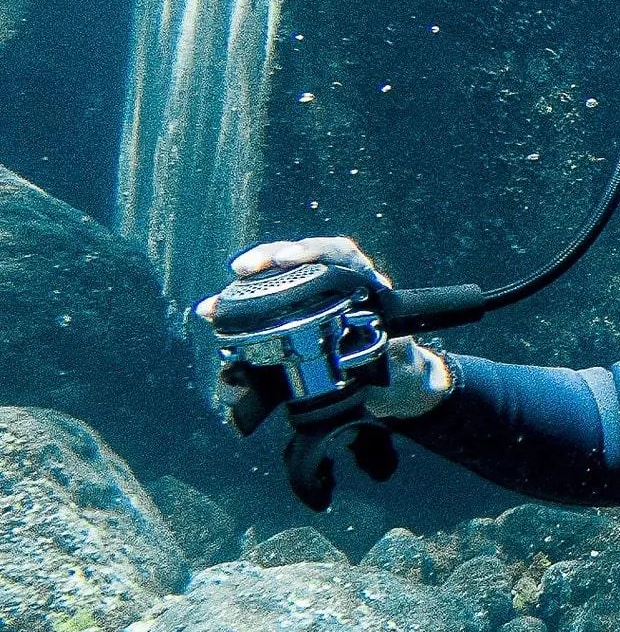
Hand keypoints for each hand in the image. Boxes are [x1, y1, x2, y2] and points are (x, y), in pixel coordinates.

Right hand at [197, 236, 452, 419]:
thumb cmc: (394, 358)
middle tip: (246, 268)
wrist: (391, 379)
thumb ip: (388, 346)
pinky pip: (265, 299)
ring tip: (226, 288)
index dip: (313, 252)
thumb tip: (374, 347)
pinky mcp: (294, 309)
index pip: (340, 253)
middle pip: (302, 256)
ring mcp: (314, 292)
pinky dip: (239, 303)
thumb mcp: (397, 352)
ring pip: (281, 274)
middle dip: (270, 257)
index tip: (289, 259)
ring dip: (251, 278)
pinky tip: (212, 311)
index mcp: (364, 282)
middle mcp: (338, 279)